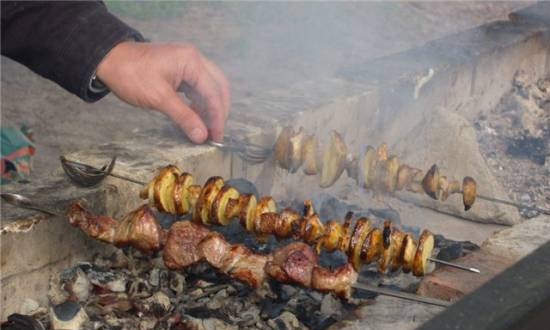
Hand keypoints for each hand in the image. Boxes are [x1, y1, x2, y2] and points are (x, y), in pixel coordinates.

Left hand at [96, 41, 229, 142]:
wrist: (108, 59)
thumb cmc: (131, 76)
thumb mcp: (159, 98)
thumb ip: (184, 117)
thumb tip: (202, 136)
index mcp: (192, 62)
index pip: (213, 93)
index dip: (217, 117)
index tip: (216, 138)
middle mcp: (195, 59)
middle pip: (218, 87)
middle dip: (219, 111)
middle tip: (215, 134)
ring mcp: (188, 63)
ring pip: (210, 87)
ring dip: (211, 107)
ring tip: (207, 128)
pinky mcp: (181, 69)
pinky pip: (198, 87)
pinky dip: (200, 102)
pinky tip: (196, 116)